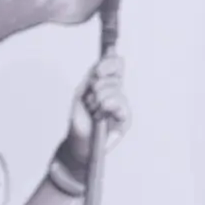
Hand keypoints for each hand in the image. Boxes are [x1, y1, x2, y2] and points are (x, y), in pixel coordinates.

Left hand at [60, 53, 130, 172]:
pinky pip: (121, 105)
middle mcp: (117, 93)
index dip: (109, 63)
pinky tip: (102, 115)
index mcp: (108, 83)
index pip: (117, 64)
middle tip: (90, 101)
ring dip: (98, 100)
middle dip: (97, 86)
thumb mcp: (82, 92)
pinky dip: (109, 107)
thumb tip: (106, 62)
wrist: (78, 142)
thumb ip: (94, 76)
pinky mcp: (126, 119)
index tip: (98, 70)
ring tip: (93, 112)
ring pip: (115, 90)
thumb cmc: (80, 119)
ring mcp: (123, 106)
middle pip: (115, 76)